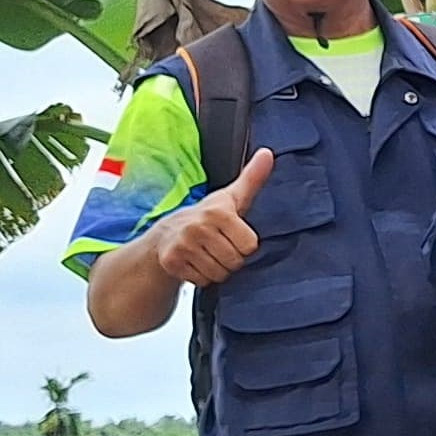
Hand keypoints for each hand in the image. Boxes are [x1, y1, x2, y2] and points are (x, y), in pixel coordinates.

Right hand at [150, 147, 272, 286]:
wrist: (167, 234)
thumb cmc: (207, 216)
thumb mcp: (232, 197)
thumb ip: (252, 178)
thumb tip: (268, 154)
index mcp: (218, 212)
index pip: (249, 246)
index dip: (244, 244)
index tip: (232, 236)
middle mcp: (198, 227)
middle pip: (235, 262)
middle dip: (230, 259)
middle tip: (218, 246)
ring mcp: (183, 244)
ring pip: (219, 274)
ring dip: (216, 269)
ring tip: (207, 254)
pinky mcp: (172, 261)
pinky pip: (202, 281)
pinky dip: (201, 276)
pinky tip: (195, 262)